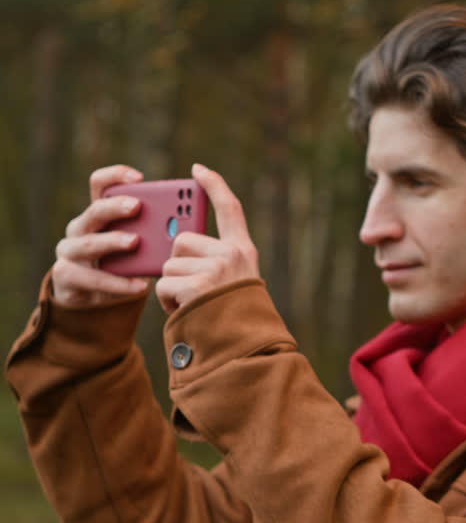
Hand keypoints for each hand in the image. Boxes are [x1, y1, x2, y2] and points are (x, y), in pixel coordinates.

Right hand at [52, 165, 150, 307]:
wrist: (95, 304)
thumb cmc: (122, 267)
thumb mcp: (136, 247)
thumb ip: (151, 233)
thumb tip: (181, 226)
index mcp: (98, 213)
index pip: (100, 184)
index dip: (116, 176)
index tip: (139, 177)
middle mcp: (79, 228)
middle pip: (94, 210)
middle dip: (115, 206)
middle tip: (137, 206)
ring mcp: (69, 252)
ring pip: (88, 243)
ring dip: (113, 241)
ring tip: (135, 242)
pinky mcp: (66, 277)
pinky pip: (93, 279)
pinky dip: (118, 283)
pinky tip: (140, 285)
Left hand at [155, 164, 259, 314]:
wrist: (245, 353)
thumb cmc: (233, 322)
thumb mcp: (232, 285)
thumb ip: (212, 262)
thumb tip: (174, 244)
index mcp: (244, 252)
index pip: (230, 209)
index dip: (214, 186)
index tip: (198, 169)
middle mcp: (233, 255)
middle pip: (182, 242)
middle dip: (177, 265)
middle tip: (190, 288)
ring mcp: (217, 270)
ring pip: (169, 265)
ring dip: (171, 287)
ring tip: (190, 305)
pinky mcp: (198, 286)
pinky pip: (164, 285)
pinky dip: (167, 302)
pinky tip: (183, 312)